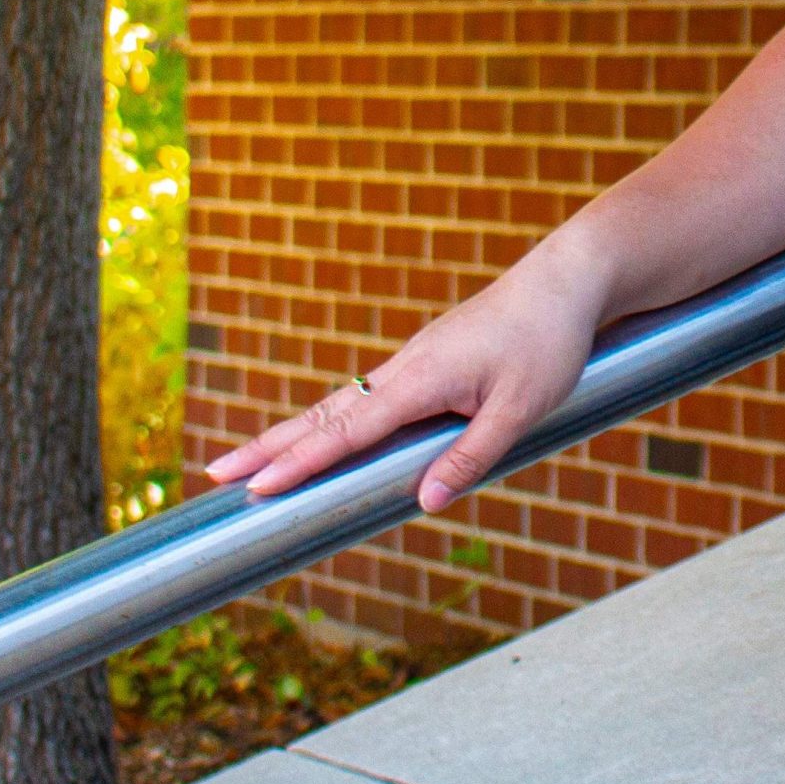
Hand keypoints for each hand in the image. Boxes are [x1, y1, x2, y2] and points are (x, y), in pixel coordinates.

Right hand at [204, 247, 607, 514]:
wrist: (569, 280)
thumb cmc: (550, 342)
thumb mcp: (522, 407)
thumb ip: (472, 455)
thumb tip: (424, 502)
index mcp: (421, 379)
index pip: (346, 430)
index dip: (299, 463)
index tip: (253, 488)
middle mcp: (405, 368)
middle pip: (325, 415)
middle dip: (270, 448)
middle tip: (215, 477)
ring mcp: (413, 363)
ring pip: (341, 405)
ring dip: (294, 434)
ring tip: (250, 464)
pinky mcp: (427, 363)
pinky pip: (367, 399)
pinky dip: (331, 421)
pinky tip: (323, 438)